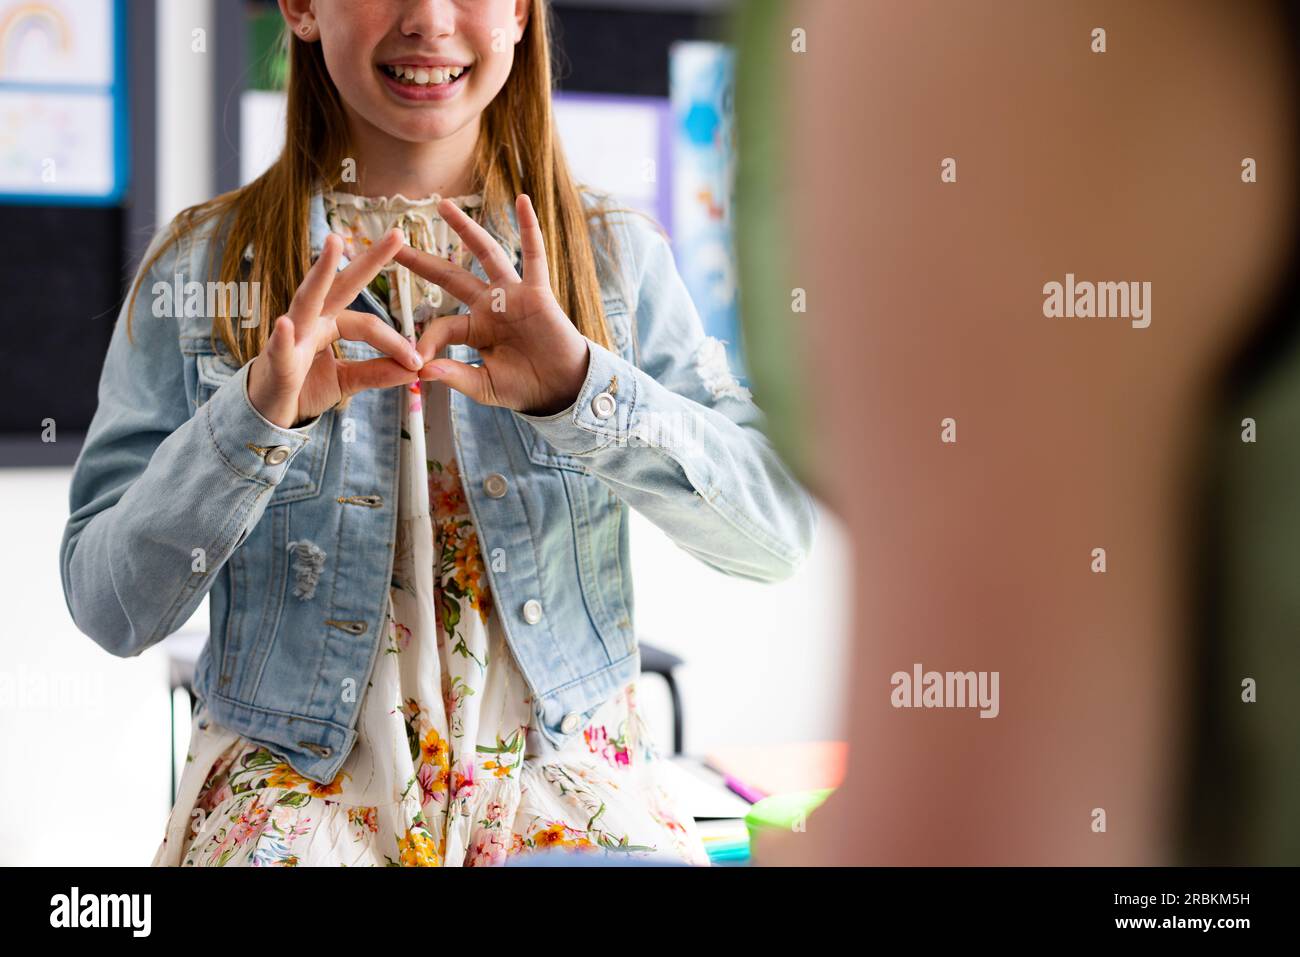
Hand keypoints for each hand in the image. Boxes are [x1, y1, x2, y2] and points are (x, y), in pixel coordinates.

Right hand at [247, 229, 425, 428]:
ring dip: (321, 271)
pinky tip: (285, 323)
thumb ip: (377, 372)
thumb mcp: (347, 381)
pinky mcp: (275, 361)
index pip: (368, 324)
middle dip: (368, 260)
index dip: (394, 342)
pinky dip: (282, 336)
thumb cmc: (303, 388)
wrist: (266, 412)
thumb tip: (415, 368)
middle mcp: (310, 321)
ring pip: (307, 299)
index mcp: (329, 323)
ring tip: (334, 244)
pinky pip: (279, 347)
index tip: (416, 361)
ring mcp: (290, 336)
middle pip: (342, 286)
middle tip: (396, 235)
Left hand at [394, 193, 590, 415]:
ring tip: (443, 206)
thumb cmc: (525, 388)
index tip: (417, 362)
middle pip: (450, 276)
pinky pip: (534, 255)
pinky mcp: (537, 293)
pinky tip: (523, 202)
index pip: (442, 325)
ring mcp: (513, 295)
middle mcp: (490, 305)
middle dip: (422, 261)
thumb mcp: (484, 386)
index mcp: (475, 328)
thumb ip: (455, 376)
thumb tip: (422, 370)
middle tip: (394, 244)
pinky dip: (530, 228)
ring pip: (485, 254)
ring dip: (465, 229)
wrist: (561, 390)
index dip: (427, 341)